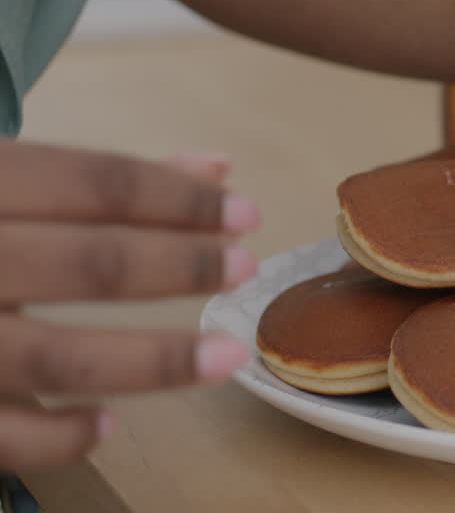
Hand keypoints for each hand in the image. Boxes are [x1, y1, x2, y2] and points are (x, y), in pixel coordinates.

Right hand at [0, 142, 259, 470]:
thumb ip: (97, 179)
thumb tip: (215, 168)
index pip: (95, 184)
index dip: (180, 199)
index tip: (246, 213)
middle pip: (90, 264)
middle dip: (181, 267)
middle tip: (245, 268)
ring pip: (58, 357)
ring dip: (155, 361)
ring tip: (224, 357)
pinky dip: (58, 436)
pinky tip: (106, 424)